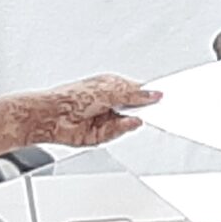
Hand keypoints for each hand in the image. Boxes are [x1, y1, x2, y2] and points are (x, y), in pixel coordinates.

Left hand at [26, 74, 160, 146]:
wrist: (54, 116)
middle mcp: (111, 102)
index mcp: (113, 86)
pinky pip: (120, 132)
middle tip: (157, 108)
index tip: (166, 96)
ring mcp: (107, 119)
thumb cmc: (72, 97)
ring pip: (129, 122)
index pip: (138, 90)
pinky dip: (123, 128)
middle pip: (136, 107)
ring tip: (133, 114)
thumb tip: (154, 93)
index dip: (151, 93)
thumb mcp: (110, 90)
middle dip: (144, 109)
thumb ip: (134, 94)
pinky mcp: (103, 135)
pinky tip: (126, 123)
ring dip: (131, 119)